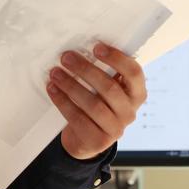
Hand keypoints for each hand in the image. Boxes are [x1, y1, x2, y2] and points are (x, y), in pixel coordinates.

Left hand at [48, 43, 146, 159]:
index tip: (96, 47)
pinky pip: (78, 118)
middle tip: (66, 57)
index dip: (117, 59)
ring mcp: (116, 128)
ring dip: (71, 85)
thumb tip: (79, 48)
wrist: (86, 139)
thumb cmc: (96, 104)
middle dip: (86, 70)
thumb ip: (102, 72)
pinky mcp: (98, 140)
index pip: (134, 73)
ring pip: (93, 104)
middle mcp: (129, 111)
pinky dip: (63, 101)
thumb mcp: (104, 89)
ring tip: (55, 73)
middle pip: (110, 88)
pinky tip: (52, 89)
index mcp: (136, 93)